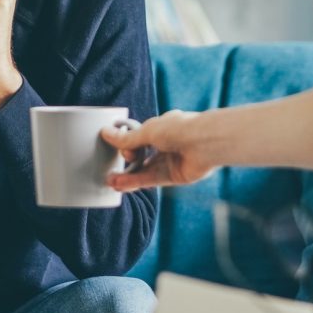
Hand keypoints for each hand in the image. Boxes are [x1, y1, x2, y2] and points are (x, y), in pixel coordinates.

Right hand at [100, 111, 216, 191]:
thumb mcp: (147, 131)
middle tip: (110, 169)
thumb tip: (106, 133)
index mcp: (163, 127)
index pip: (139, 137)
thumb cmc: (181, 129)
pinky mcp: (175, 176)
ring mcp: (172, 161)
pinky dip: (136, 182)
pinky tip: (121, 185)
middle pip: (142, 156)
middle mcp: (167, 144)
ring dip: (128, 177)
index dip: (127, 144)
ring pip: (145, 170)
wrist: (206, 143)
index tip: (117, 147)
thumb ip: (127, 138)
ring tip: (111, 181)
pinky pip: (152, 180)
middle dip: (126, 163)